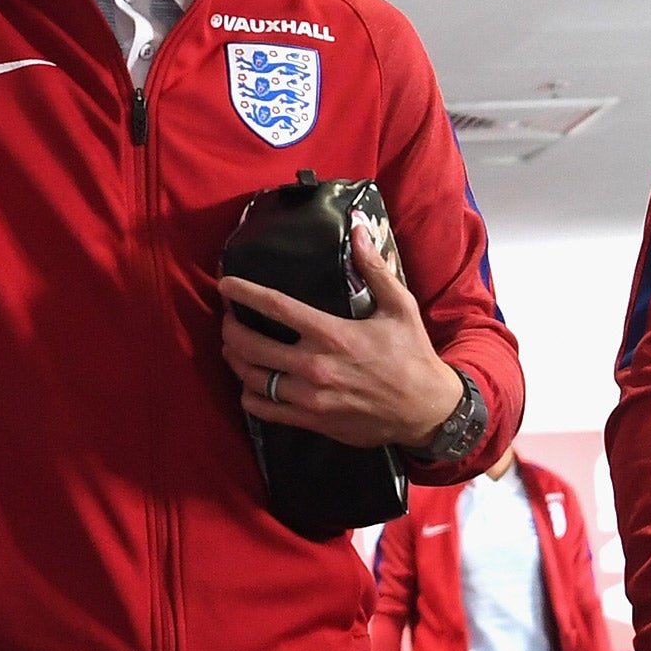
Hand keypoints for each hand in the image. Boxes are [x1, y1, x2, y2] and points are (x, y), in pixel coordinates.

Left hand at [219, 227, 460, 449]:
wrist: (425, 410)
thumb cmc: (412, 355)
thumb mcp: (399, 307)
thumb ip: (374, 268)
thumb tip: (358, 229)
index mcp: (332, 334)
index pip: (275, 307)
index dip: (244, 292)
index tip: (225, 283)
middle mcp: (314, 365)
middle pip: (250, 345)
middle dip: (230, 328)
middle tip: (227, 319)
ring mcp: (309, 396)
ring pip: (252, 378)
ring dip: (235, 360)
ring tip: (233, 348)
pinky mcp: (311, 420)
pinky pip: (264, 409)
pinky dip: (249, 396)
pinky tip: (250, 385)